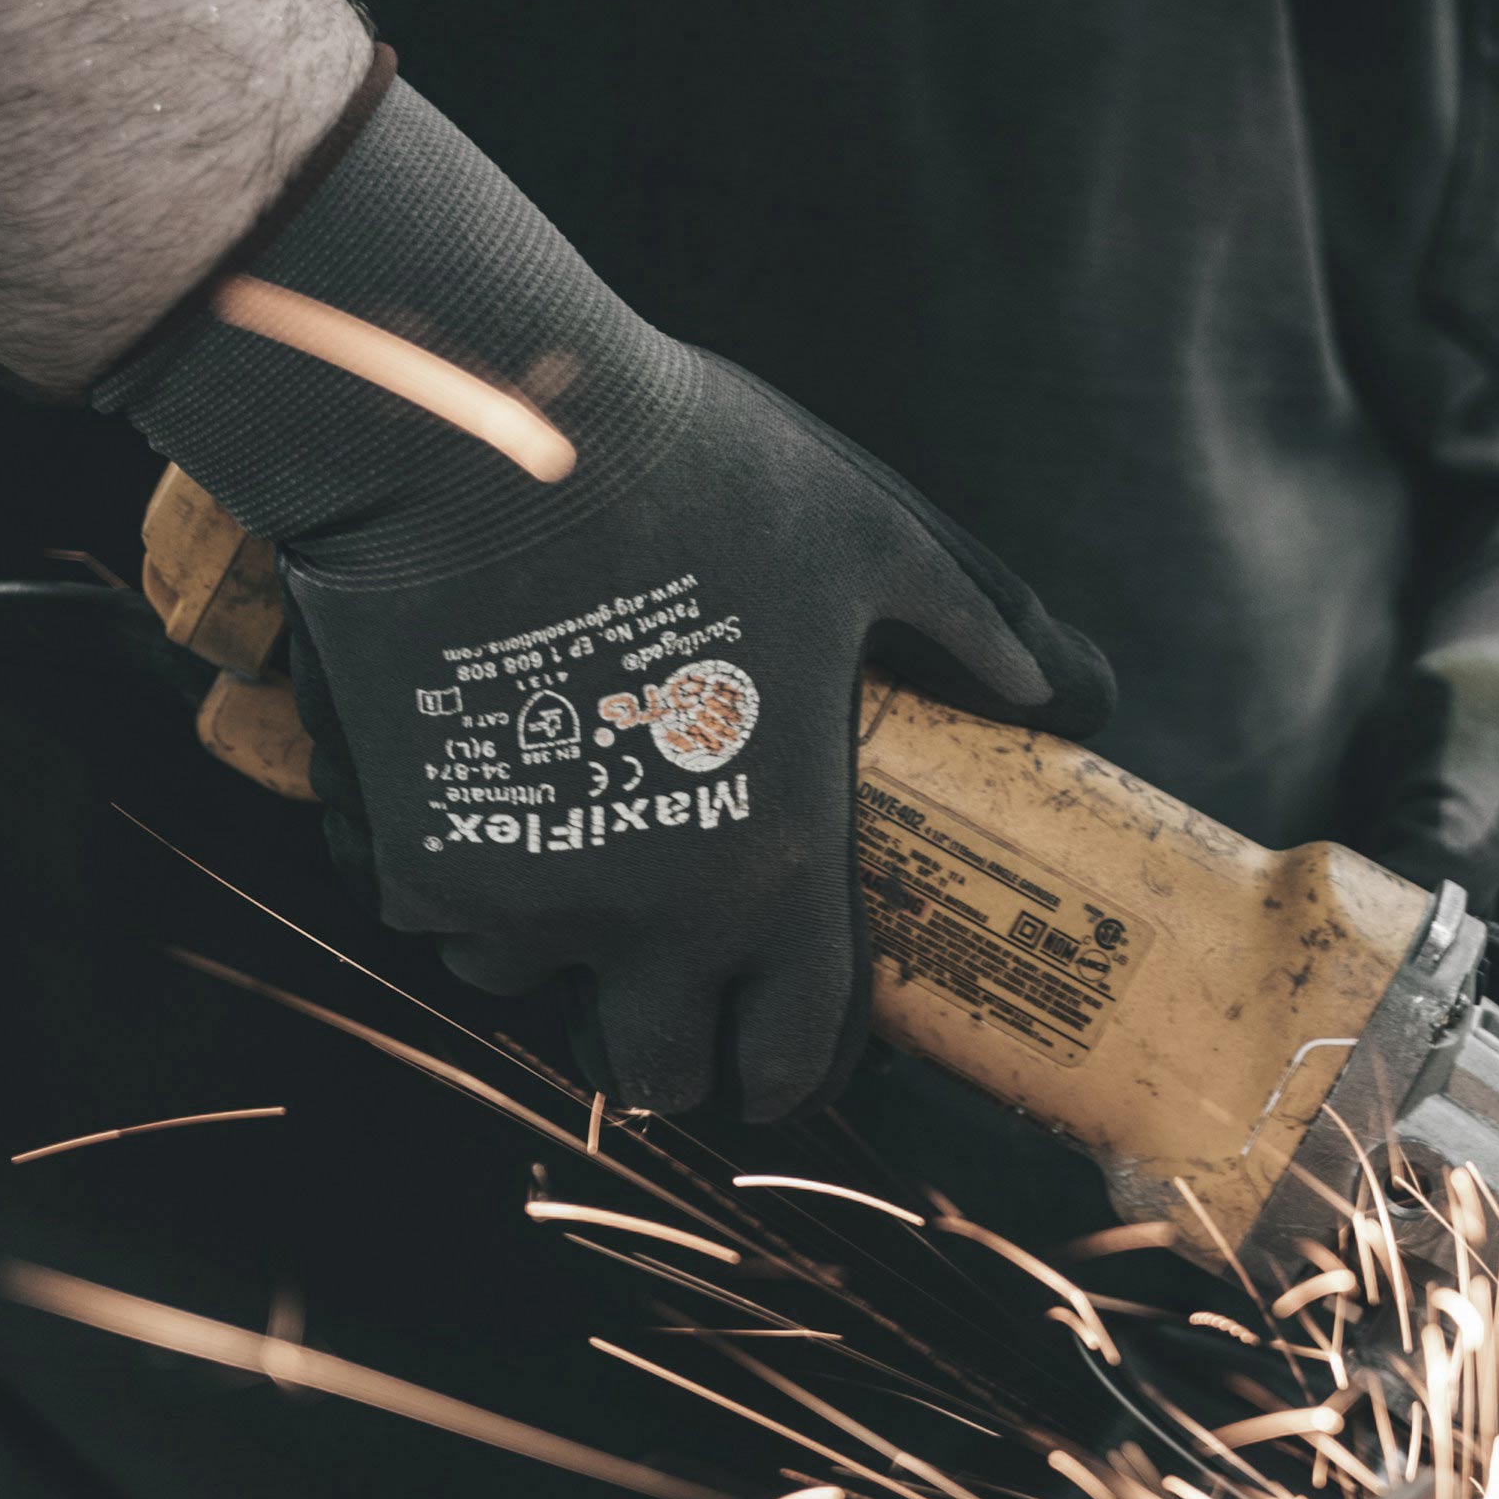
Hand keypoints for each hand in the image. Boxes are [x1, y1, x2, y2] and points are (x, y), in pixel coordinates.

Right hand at [101, 78, 1109, 1119]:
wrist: (474, 423)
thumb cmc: (697, 471)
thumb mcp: (872, 536)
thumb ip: (982, 630)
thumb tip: (1082, 696)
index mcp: (776, 869)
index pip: (788, 1059)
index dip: (784, 1074)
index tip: (770, 1062)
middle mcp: (650, 920)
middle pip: (658, 1076)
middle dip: (668, 1048)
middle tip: (666, 991)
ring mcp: (524, 905)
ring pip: (533, 993)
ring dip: (552, 950)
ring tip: (568, 845)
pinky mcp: (416, 864)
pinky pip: (440, 916)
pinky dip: (456, 878)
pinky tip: (479, 785)